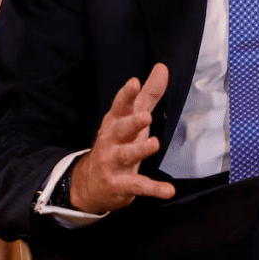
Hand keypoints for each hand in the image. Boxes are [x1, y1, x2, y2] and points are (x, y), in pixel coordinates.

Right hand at [69, 63, 175, 212]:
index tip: (134, 82)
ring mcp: (114, 163)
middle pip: (121, 129)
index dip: (126, 94)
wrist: (89, 184)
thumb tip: (162, 67)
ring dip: (140, 149)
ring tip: (155, 143)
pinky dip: (154, 189)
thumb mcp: (131, 119)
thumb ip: (148, 95)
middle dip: (132, 122)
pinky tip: (169, 191)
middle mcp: (112, 141)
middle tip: (145, 117)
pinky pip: (138, 186)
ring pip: (127, 155)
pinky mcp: (121, 184)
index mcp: (115, 122)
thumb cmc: (116, 143)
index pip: (120, 106)